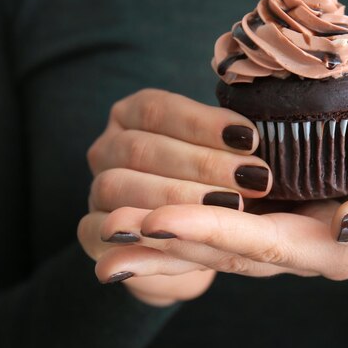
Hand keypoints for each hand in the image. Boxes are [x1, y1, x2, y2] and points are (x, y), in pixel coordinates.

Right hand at [78, 89, 271, 304]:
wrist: (190, 239)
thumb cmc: (215, 183)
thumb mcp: (222, 153)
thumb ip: (230, 138)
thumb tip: (259, 130)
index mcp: (133, 115)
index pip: (157, 109)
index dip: (203, 122)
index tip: (251, 137)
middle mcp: (108, 147)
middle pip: (142, 147)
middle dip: (202, 164)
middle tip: (254, 178)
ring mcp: (95, 189)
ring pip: (120, 185)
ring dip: (176, 197)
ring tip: (231, 206)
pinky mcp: (89, 232)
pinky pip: (97, 232)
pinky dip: (137, 233)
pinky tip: (179, 237)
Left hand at [86, 125, 347, 281]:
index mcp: (331, 248)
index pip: (262, 243)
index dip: (212, 232)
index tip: (160, 220)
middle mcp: (297, 246)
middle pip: (224, 249)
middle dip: (167, 243)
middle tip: (109, 234)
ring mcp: (281, 229)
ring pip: (214, 238)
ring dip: (161, 235)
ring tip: (109, 229)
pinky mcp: (273, 208)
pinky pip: (222, 219)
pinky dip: (182, 218)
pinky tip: (144, 212)